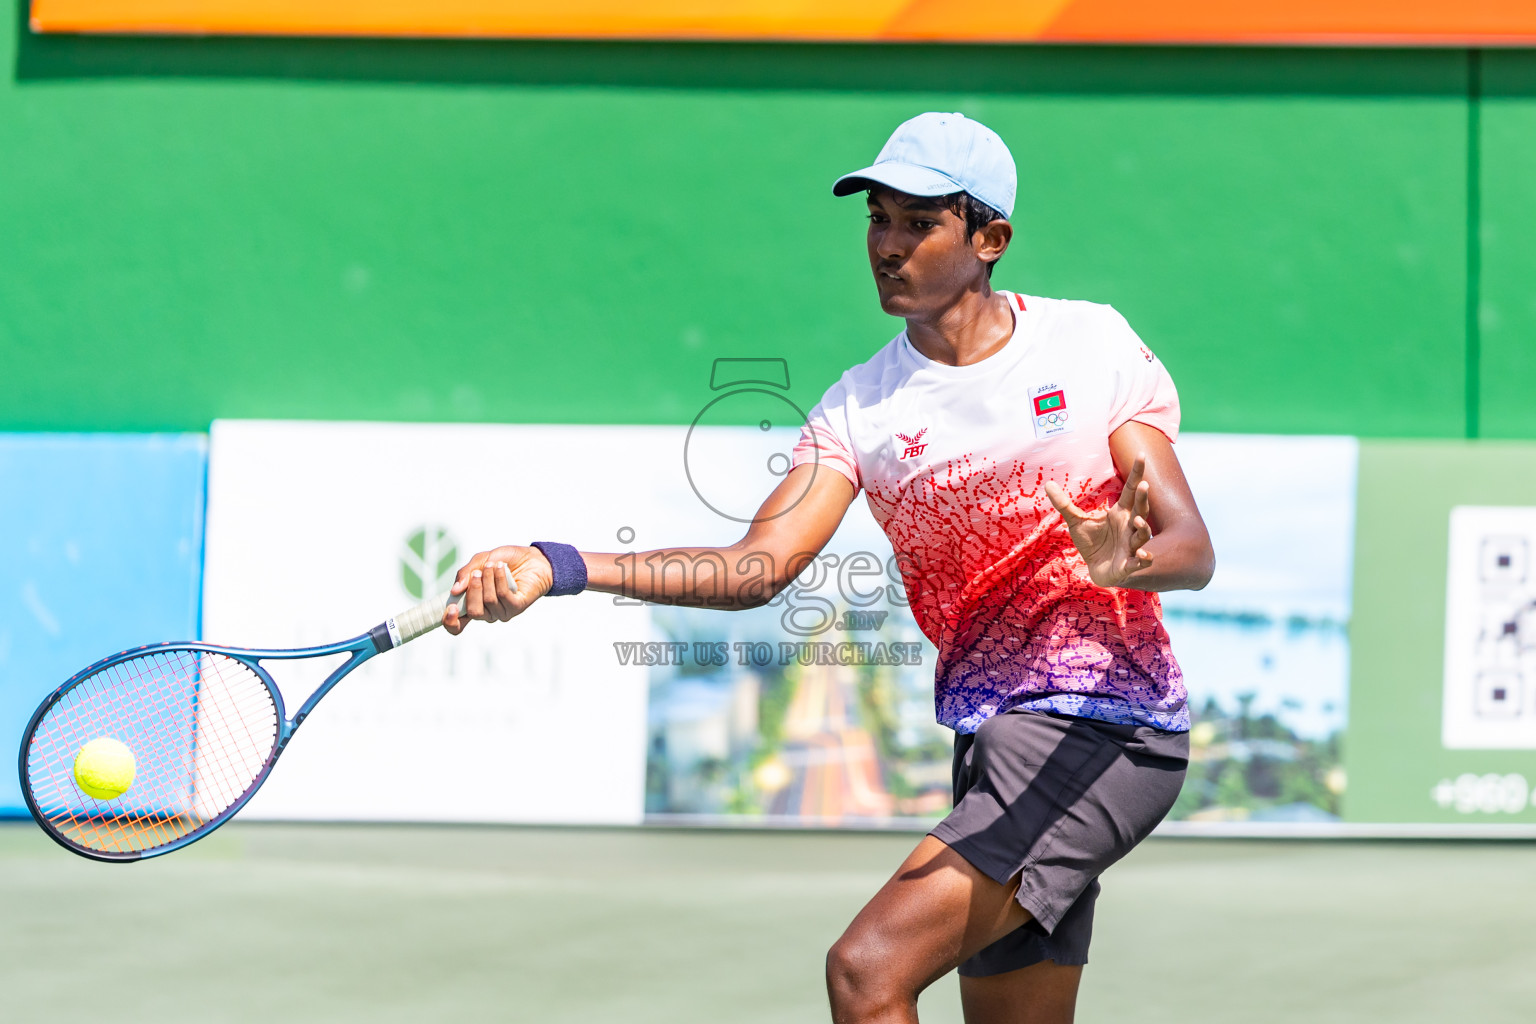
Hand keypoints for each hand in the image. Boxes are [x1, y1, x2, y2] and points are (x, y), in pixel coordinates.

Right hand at [443, 545, 553, 634]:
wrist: (531, 557)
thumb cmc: (504, 561)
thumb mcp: (480, 561)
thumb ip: (465, 573)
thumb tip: (454, 591)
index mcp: (474, 604)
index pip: (457, 625)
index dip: (450, 622)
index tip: (450, 608)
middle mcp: (487, 612)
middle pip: (473, 611)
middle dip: (473, 589)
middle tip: (479, 572)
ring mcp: (503, 611)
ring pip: (489, 602)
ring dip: (489, 580)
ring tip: (494, 565)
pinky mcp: (517, 607)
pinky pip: (503, 596)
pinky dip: (499, 580)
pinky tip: (501, 568)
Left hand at [1043, 454, 1153, 588]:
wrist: (1097, 570)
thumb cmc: (1091, 543)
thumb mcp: (1075, 522)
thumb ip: (1064, 504)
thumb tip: (1048, 484)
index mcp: (1120, 513)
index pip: (1131, 490)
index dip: (1136, 473)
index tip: (1141, 454)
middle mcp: (1130, 526)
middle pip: (1140, 508)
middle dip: (1143, 498)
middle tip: (1144, 484)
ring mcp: (1132, 544)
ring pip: (1142, 533)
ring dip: (1142, 527)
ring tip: (1136, 520)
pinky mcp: (1130, 563)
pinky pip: (1141, 560)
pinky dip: (1144, 558)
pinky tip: (1143, 555)